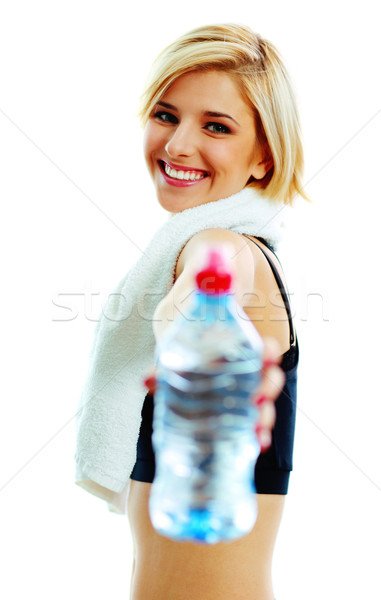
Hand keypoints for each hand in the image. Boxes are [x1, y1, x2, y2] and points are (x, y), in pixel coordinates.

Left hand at [143, 335, 284, 453]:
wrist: (182, 373)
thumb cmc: (185, 361)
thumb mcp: (176, 361)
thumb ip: (164, 368)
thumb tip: (147, 381)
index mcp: (238, 353)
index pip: (264, 348)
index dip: (270, 352)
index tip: (267, 357)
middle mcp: (249, 374)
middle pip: (270, 378)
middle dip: (268, 389)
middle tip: (258, 398)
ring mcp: (249, 397)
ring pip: (267, 404)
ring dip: (265, 417)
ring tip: (258, 429)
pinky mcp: (245, 418)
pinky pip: (258, 426)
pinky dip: (260, 435)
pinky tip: (258, 444)